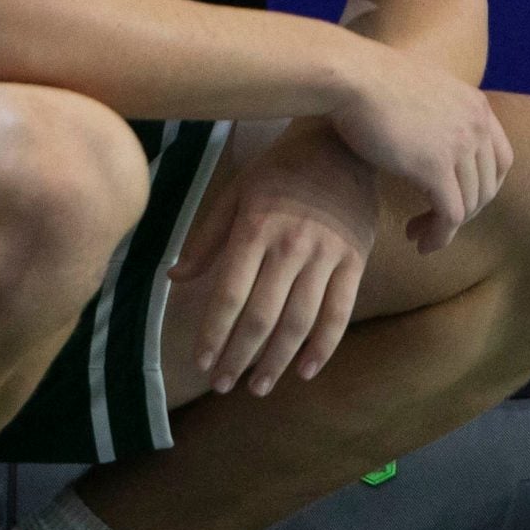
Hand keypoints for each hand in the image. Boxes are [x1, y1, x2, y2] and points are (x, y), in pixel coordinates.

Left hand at [171, 121, 378, 394]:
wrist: (343, 142)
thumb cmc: (282, 169)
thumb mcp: (238, 192)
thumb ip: (207, 238)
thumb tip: (174, 278)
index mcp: (255, 228)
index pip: (229, 295)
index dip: (213, 334)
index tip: (201, 362)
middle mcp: (290, 245)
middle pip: (261, 317)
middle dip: (238, 357)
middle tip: (223, 384)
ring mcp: (326, 254)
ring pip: (299, 322)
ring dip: (276, 361)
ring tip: (258, 386)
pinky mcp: (355, 260)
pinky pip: (340, 312)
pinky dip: (323, 347)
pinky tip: (306, 370)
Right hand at [328, 41, 510, 252]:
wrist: (352, 76)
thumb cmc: (371, 83)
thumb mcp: (423, 93)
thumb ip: (440, 116)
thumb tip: (434, 144)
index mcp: (477, 106)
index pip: (501, 159)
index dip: (483, 188)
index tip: (457, 200)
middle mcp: (477, 125)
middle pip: (487, 187)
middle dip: (463, 212)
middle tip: (432, 224)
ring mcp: (460, 145)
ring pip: (469, 205)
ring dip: (446, 229)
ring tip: (418, 236)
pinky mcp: (435, 167)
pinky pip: (450, 214)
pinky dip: (439, 235)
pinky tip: (419, 241)